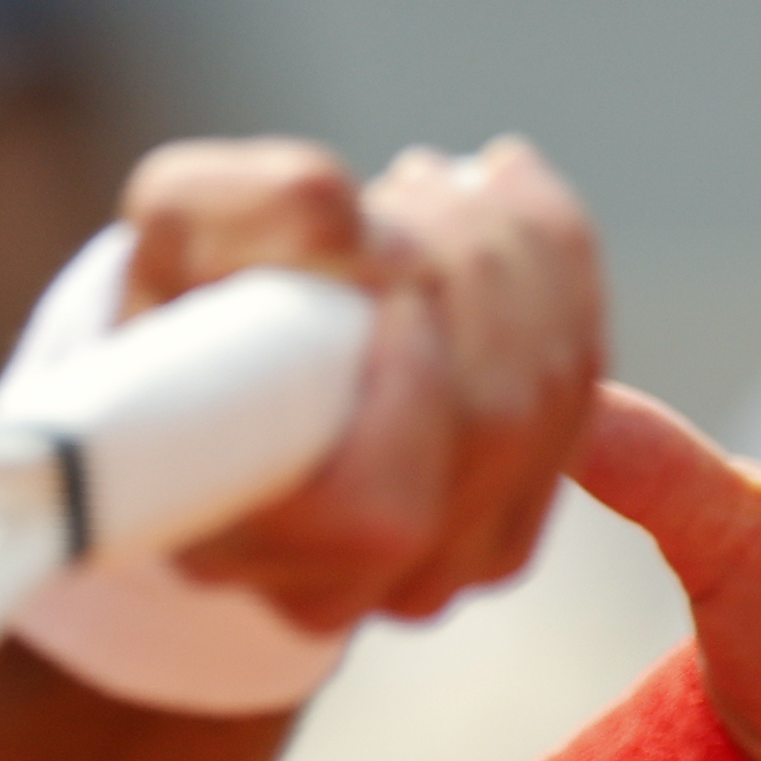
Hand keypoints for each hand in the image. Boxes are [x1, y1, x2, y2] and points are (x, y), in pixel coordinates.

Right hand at [112, 135, 604, 628]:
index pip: (384, 505)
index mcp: (236, 538)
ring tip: (454, 180)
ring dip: (525, 260)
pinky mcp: (503, 532)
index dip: (416, 368)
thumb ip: (252, 208)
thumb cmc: (185, 288)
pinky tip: (509, 209)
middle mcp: (340, 589)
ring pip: (549, 410)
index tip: (385, 241)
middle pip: (490, 430)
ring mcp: (431, 574)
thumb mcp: (181, 217)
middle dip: (480, 266)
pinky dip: (563, 285)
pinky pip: (579, 405)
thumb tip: (353, 219)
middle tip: (421, 171)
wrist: (217, 344)